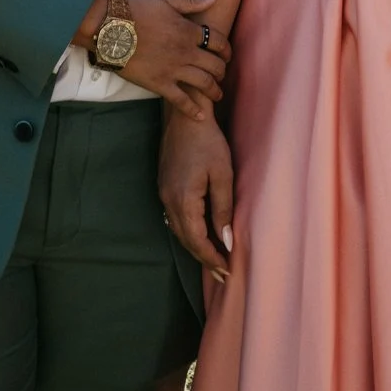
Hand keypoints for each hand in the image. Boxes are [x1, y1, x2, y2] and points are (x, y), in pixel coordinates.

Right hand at [74, 0, 231, 121]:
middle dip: (222, 71)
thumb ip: (192, 1)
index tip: (227, 55)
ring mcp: (174, 70)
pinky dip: (192, 110)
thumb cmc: (136, 10)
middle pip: (214, 65)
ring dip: (214, 90)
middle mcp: (186, 52)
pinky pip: (181, 100)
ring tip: (218, 94)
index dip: (226, 49)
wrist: (110, 27)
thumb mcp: (166, 1)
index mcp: (189, 31)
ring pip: (203, 84)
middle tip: (222, 75)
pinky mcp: (159, 84)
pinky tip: (201, 116)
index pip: (218, 42)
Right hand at [160, 108, 233, 279]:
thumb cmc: (208, 142)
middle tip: (222, 275)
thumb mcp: (222, 175)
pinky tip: (199, 235)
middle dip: (204, 258)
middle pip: (185, 239)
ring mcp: (163, 193)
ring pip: (178, 230)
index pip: (196, 240)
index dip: (211, 258)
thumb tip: (225, 241)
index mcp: (183, 200)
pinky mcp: (164, 186)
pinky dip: (187, 232)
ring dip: (195, 246)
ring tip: (213, 260)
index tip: (227, 272)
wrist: (186, 116)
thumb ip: (223, 210)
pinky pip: (174, 219)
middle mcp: (168, 201)